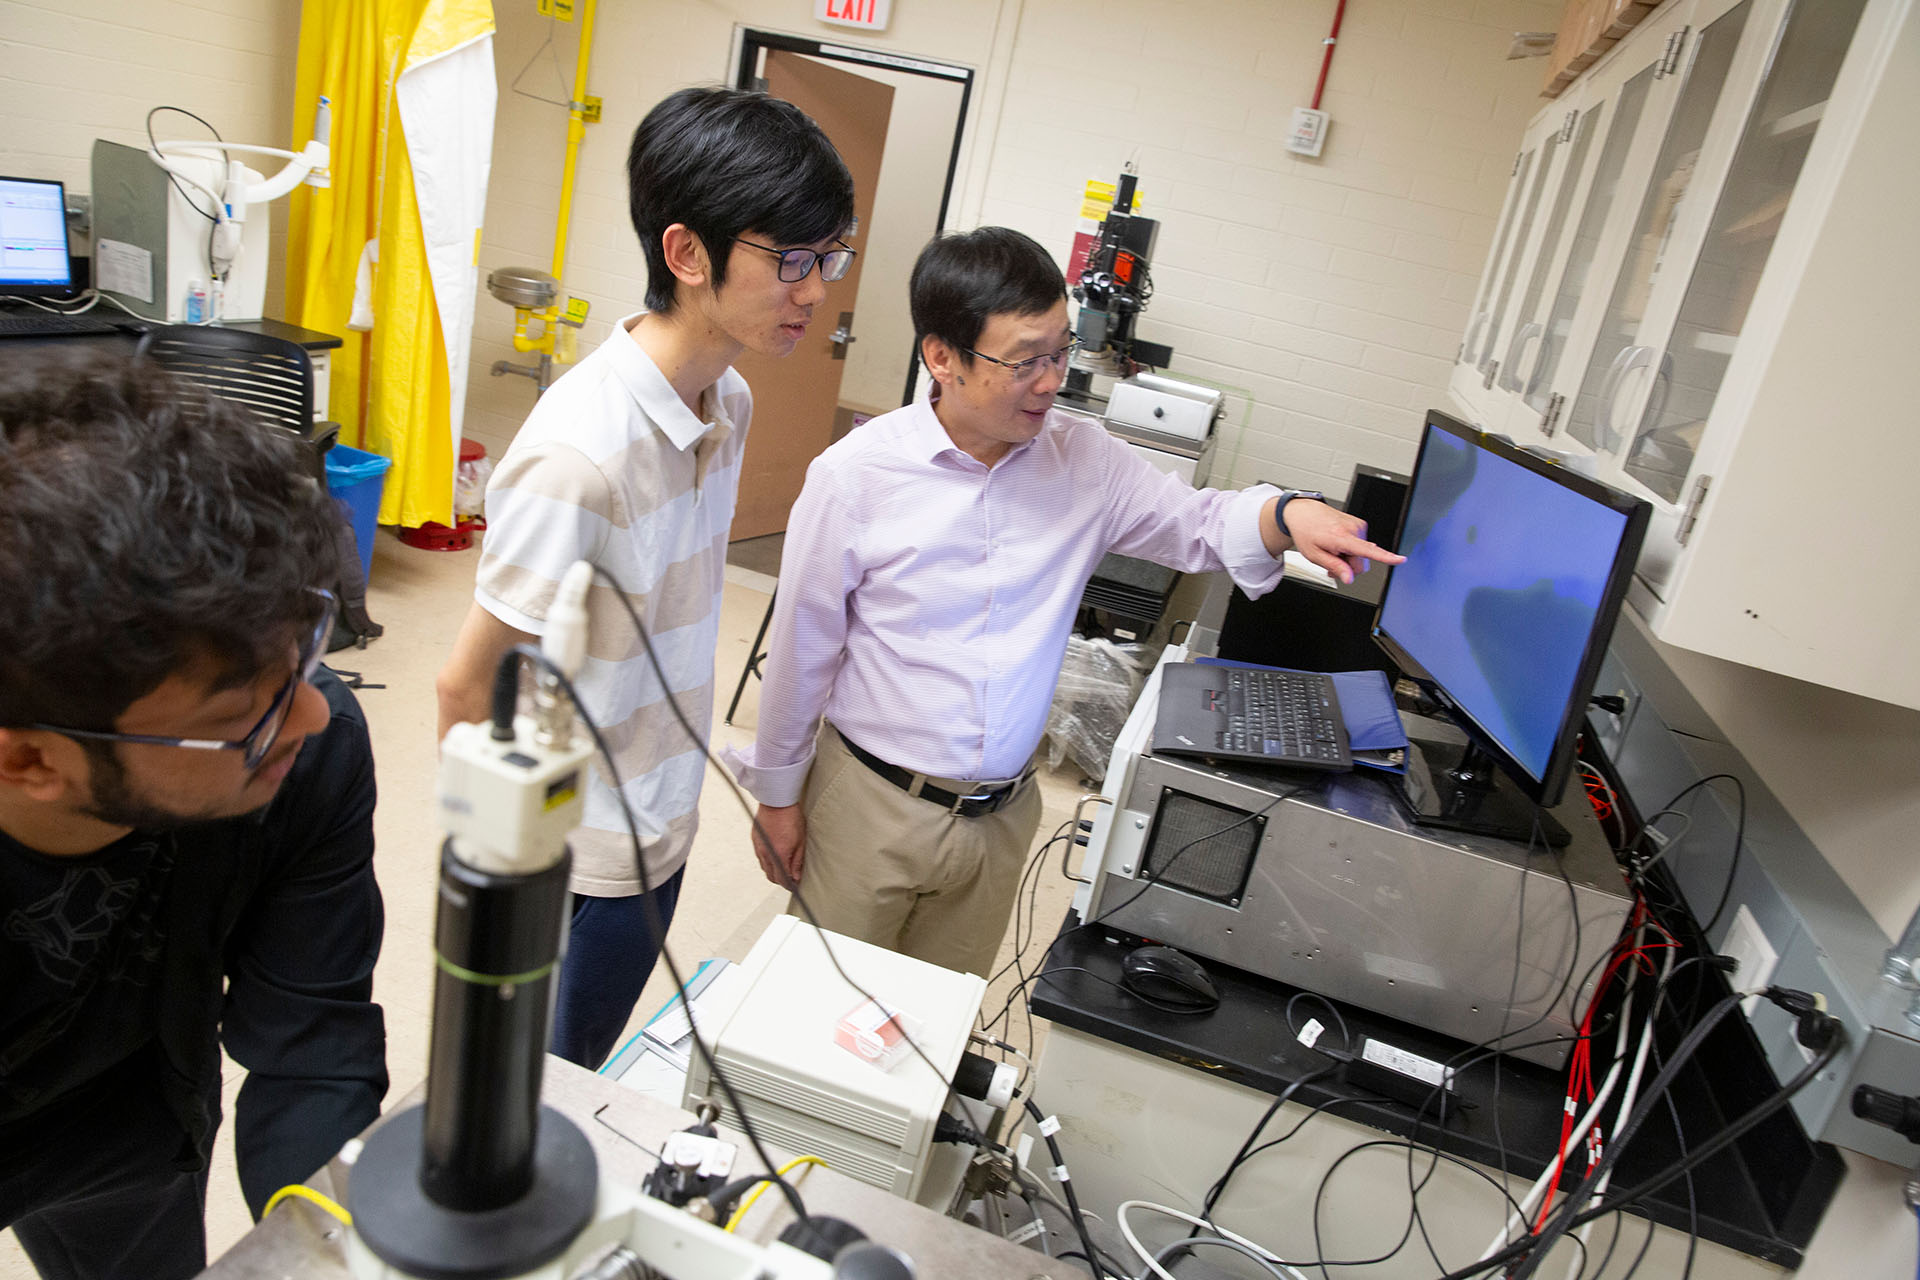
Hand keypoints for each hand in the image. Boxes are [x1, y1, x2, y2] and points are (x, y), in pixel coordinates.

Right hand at [751, 803, 805, 889]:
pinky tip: (775, 856)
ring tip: (784, 867)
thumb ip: (797, 861)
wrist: (776, 802)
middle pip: (771, 876)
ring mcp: (758, 847)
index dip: (789, 885)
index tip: (795, 886)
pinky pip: (760, 856)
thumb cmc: (790, 818)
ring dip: (773, 871)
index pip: (782, 879)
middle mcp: (765, 854)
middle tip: (791, 879)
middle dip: (781, 880)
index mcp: (778, 856)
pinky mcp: (755, 840)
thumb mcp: (800, 841)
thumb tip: (796, 876)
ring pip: (764, 867)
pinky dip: (767, 860)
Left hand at [1276, 498, 1404, 584]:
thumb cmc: (1307, 532)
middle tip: (1332, 563)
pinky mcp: (1360, 525)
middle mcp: (1353, 529)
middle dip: (1349, 567)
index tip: (1400, 559)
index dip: (1386, 557)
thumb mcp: (1315, 555)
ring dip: (1349, 558)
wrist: (1304, 512)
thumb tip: (1350, 578)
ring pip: (1362, 555)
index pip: (1368, 550)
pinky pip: (1361, 546)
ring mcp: (1358, 526)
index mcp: (1341, 537)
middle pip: (1362, 562)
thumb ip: (1335, 567)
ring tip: (1333, 551)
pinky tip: (1339, 545)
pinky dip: (1351, 549)